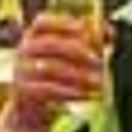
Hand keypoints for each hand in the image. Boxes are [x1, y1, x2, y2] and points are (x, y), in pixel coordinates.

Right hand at [6, 11, 104, 131]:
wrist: (31, 108)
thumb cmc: (54, 77)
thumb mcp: (68, 58)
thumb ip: (89, 43)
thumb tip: (109, 32)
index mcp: (34, 37)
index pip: (42, 22)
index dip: (63, 23)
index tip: (85, 28)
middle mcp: (24, 50)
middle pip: (50, 43)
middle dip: (77, 50)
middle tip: (99, 61)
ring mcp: (22, 70)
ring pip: (50, 67)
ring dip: (79, 74)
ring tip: (98, 82)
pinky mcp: (23, 90)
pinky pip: (48, 89)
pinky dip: (70, 92)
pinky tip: (86, 95)